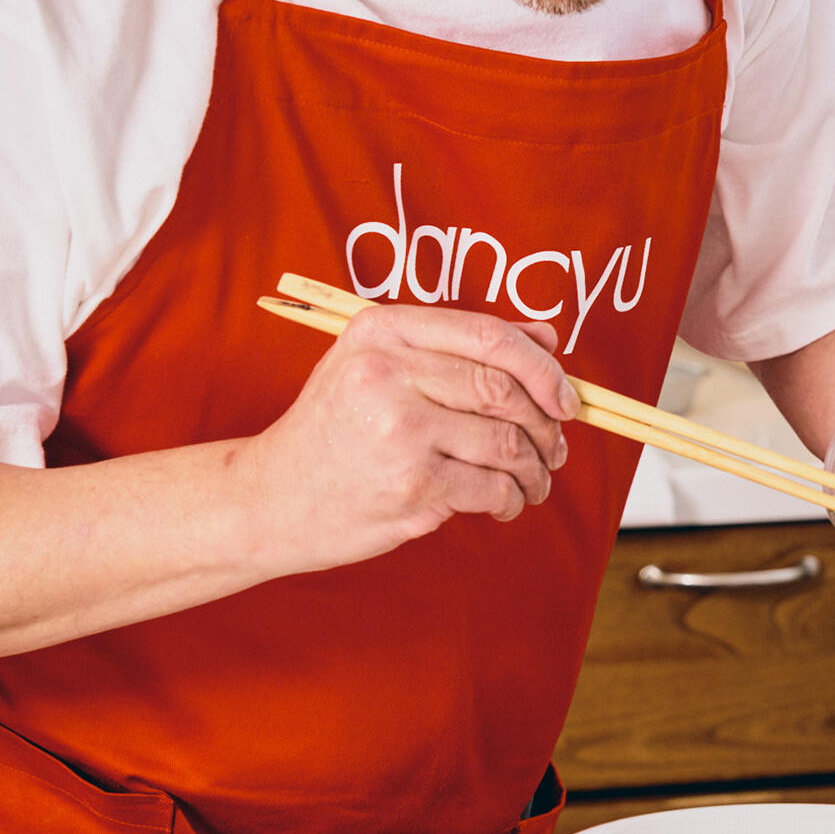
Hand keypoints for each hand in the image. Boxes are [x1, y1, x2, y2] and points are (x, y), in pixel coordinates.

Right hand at [240, 302, 578, 575]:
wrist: (270, 497)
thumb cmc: (334, 429)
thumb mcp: (380, 366)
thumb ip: (460, 346)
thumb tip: (546, 336)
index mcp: (383, 331)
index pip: (489, 336)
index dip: (543, 367)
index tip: (564, 396)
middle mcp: (389, 373)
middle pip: (505, 390)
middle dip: (547, 423)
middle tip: (557, 446)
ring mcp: (400, 432)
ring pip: (507, 442)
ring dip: (535, 467)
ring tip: (534, 479)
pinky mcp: (411, 486)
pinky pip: (492, 487)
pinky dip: (512, 498)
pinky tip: (505, 502)